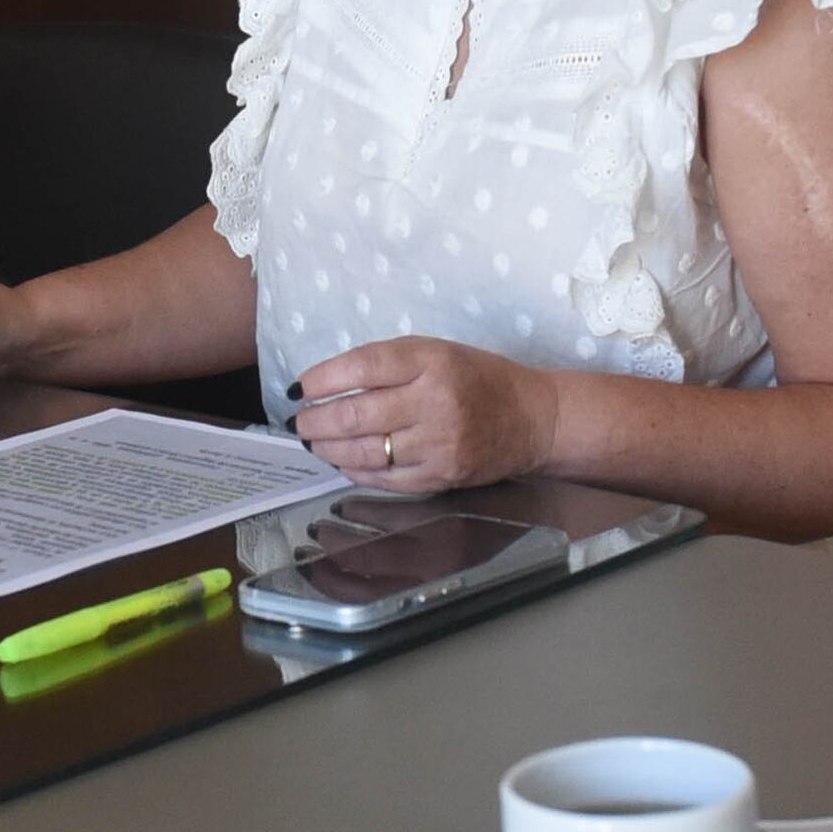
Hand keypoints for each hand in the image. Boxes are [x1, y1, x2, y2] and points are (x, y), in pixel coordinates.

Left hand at [287, 335, 556, 492]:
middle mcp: (436, 403)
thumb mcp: (437, 352)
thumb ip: (388, 364)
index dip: (323, 378)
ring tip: (314, 442)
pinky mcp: (442, 476)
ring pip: (366, 452)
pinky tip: (343, 462)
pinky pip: (386, 479)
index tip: (301, 387)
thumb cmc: (478, 378)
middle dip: (317, 420)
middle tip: (299, 422)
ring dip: (330, 449)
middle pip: (358, 414)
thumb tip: (328, 384)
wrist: (533, 418)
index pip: (364, 367)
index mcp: (433, 361)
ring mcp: (440, 444)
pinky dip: (356, 471)